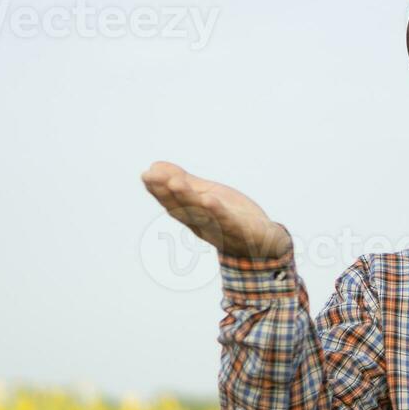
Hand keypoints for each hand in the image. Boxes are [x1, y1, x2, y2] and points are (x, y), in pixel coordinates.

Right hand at [140, 161, 291, 259]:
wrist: (262, 242)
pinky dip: (217, 211)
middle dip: (166, 192)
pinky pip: (227, 221)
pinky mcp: (240, 230)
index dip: (158, 189)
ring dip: (187, 198)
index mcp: (192, 214)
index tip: (146, 175)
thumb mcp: (205, 195)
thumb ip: (183, 182)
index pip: (172, 201)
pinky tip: (209, 199)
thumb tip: (153, 166)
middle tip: (152, 176)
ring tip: (176, 183)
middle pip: (182, 207)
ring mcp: (220, 228)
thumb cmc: (231, 217)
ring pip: (201, 213)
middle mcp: (202, 223)